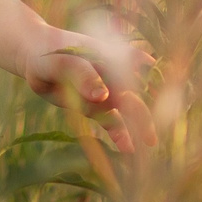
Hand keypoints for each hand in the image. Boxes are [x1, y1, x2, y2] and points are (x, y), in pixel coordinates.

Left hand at [23, 22, 157, 152]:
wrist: (35, 58)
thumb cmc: (51, 53)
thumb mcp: (63, 61)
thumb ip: (83, 75)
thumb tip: (103, 96)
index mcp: (111, 55)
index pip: (139, 65)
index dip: (155, 76)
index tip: (165, 92)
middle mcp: (115, 74)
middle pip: (137, 93)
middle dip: (148, 110)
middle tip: (155, 129)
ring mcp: (108, 92)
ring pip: (129, 110)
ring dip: (140, 125)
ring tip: (150, 142)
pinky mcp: (97, 108)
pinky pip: (112, 122)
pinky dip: (120, 134)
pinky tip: (127, 148)